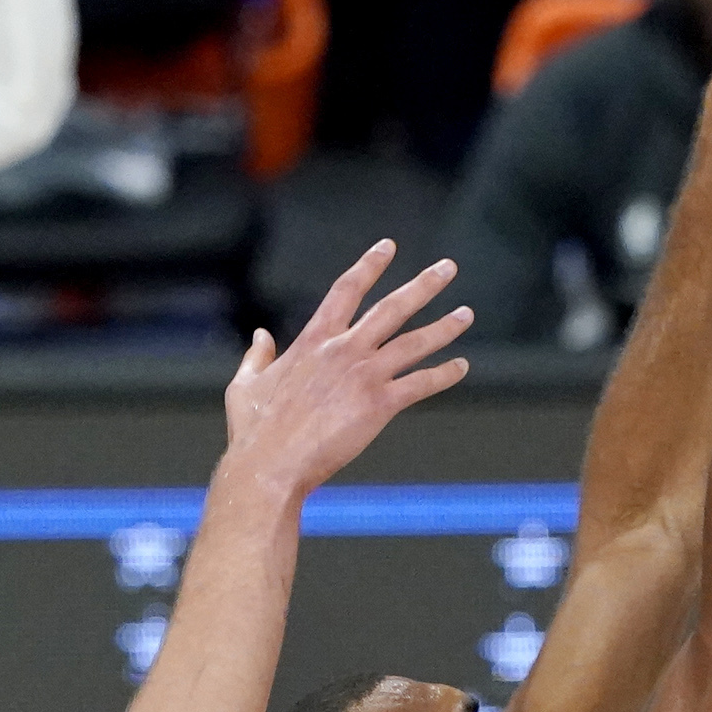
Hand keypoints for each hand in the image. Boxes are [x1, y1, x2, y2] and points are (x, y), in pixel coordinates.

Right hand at [221, 242, 472, 500]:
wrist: (269, 465)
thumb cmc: (253, 431)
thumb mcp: (244, 385)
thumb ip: (256, 357)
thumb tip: (260, 336)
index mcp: (313, 340)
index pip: (347, 289)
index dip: (369, 265)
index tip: (388, 247)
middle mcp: (344, 350)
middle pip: (392, 307)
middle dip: (424, 285)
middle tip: (448, 268)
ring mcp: (364, 376)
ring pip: (414, 342)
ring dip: (444, 327)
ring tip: (466, 314)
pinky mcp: (379, 406)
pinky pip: (420, 384)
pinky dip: (444, 374)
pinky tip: (461, 367)